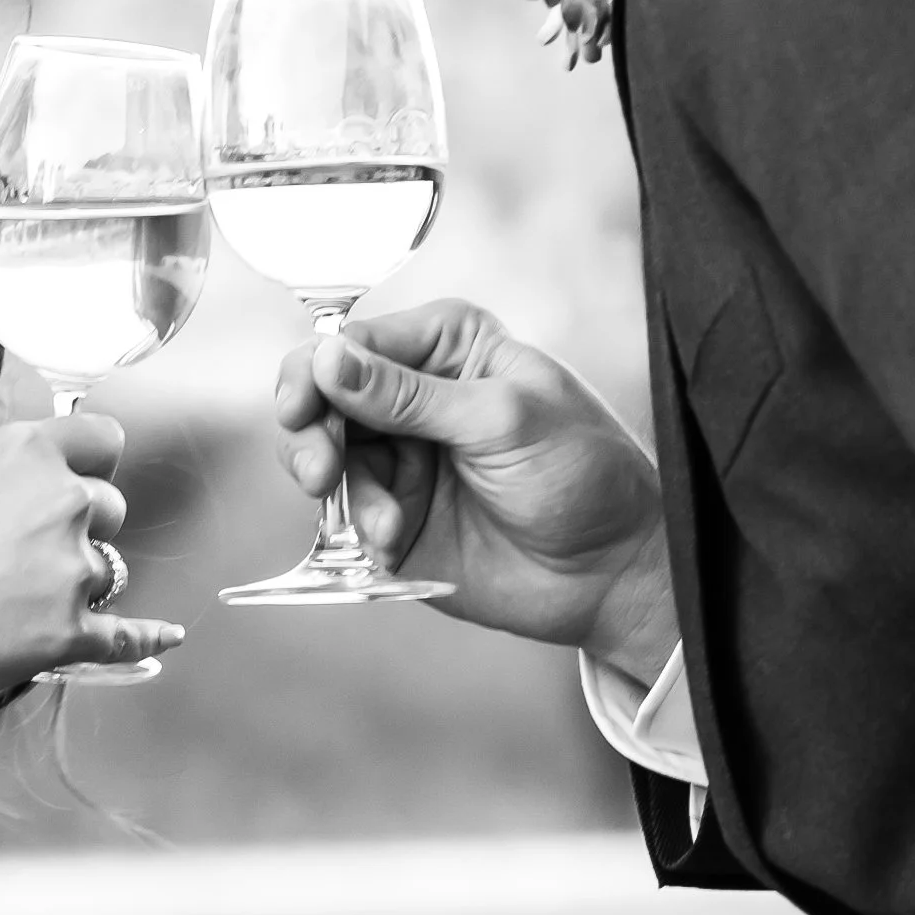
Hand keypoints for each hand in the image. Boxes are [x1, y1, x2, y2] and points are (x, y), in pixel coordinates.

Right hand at [0, 410, 180, 729]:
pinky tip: (166, 637)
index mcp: (26, 454)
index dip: (92, 463)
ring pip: (107, 568)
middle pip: (110, 507)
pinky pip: (125, 636)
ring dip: (78, 580)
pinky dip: (148, 638)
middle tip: (27, 552)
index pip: (102, 441)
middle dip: (82, 526)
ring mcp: (71, 571)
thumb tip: (15, 488)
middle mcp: (63, 503)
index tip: (83, 477)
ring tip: (20, 600)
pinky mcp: (69, 634)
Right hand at [276, 299, 676, 673]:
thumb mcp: (499, 420)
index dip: (315, 372)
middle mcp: (414, 396)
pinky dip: (358, 529)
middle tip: (318, 472)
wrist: (612, 571)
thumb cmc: (582, 474)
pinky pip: (345, 515)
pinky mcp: (396, 515)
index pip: (354, 342)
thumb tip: (327, 359)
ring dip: (341, 491)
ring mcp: (403, 457)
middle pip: (323, 397)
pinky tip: (392, 543)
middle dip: (310, 434)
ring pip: (326, 457)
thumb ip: (408, 395)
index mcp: (447, 348)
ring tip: (382, 524)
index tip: (302, 409)